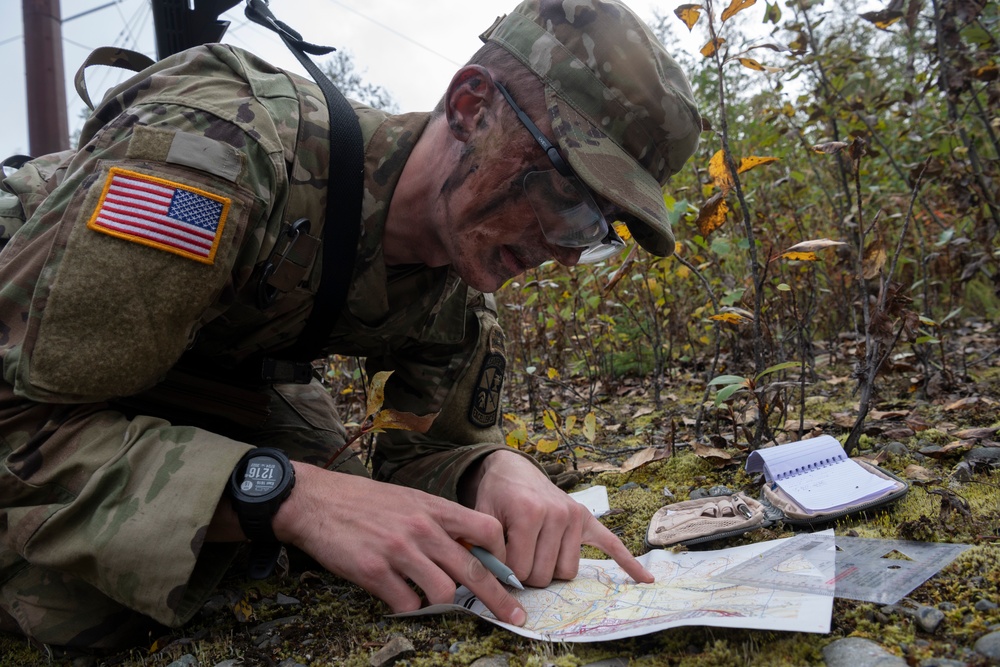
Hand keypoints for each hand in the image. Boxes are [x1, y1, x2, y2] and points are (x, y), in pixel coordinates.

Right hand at [272, 462, 526, 624]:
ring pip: (443, 592)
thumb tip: (468, 551)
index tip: (506, 573)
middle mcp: (423, 528)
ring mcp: (399, 550)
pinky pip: (407, 604)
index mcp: (434, 508)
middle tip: (513, 617)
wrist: (316, 501)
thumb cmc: (365, 502)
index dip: (501, 554)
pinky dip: (408, 608)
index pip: (487, 530)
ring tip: (429, 598)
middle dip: (498, 599)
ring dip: (442, 603)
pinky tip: (398, 598)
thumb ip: (439, 521)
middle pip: (474, 570)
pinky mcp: (374, 571)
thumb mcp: (410, 499)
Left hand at [462, 450, 653, 587]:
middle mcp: (558, 514)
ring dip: (552, 570)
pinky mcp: (587, 520)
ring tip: (537, 551)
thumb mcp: (482, 518)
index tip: (497, 559)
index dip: (505, 571)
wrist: (513, 469)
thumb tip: (499, 582)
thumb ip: (487, 549)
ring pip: (568, 572)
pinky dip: (628, 563)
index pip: (520, 570)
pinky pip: (611, 544)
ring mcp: (575, 516)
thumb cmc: (496, 497)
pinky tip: (644, 578)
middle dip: (528, 574)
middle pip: (546, 575)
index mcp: (529, 513)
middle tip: (516, 555)